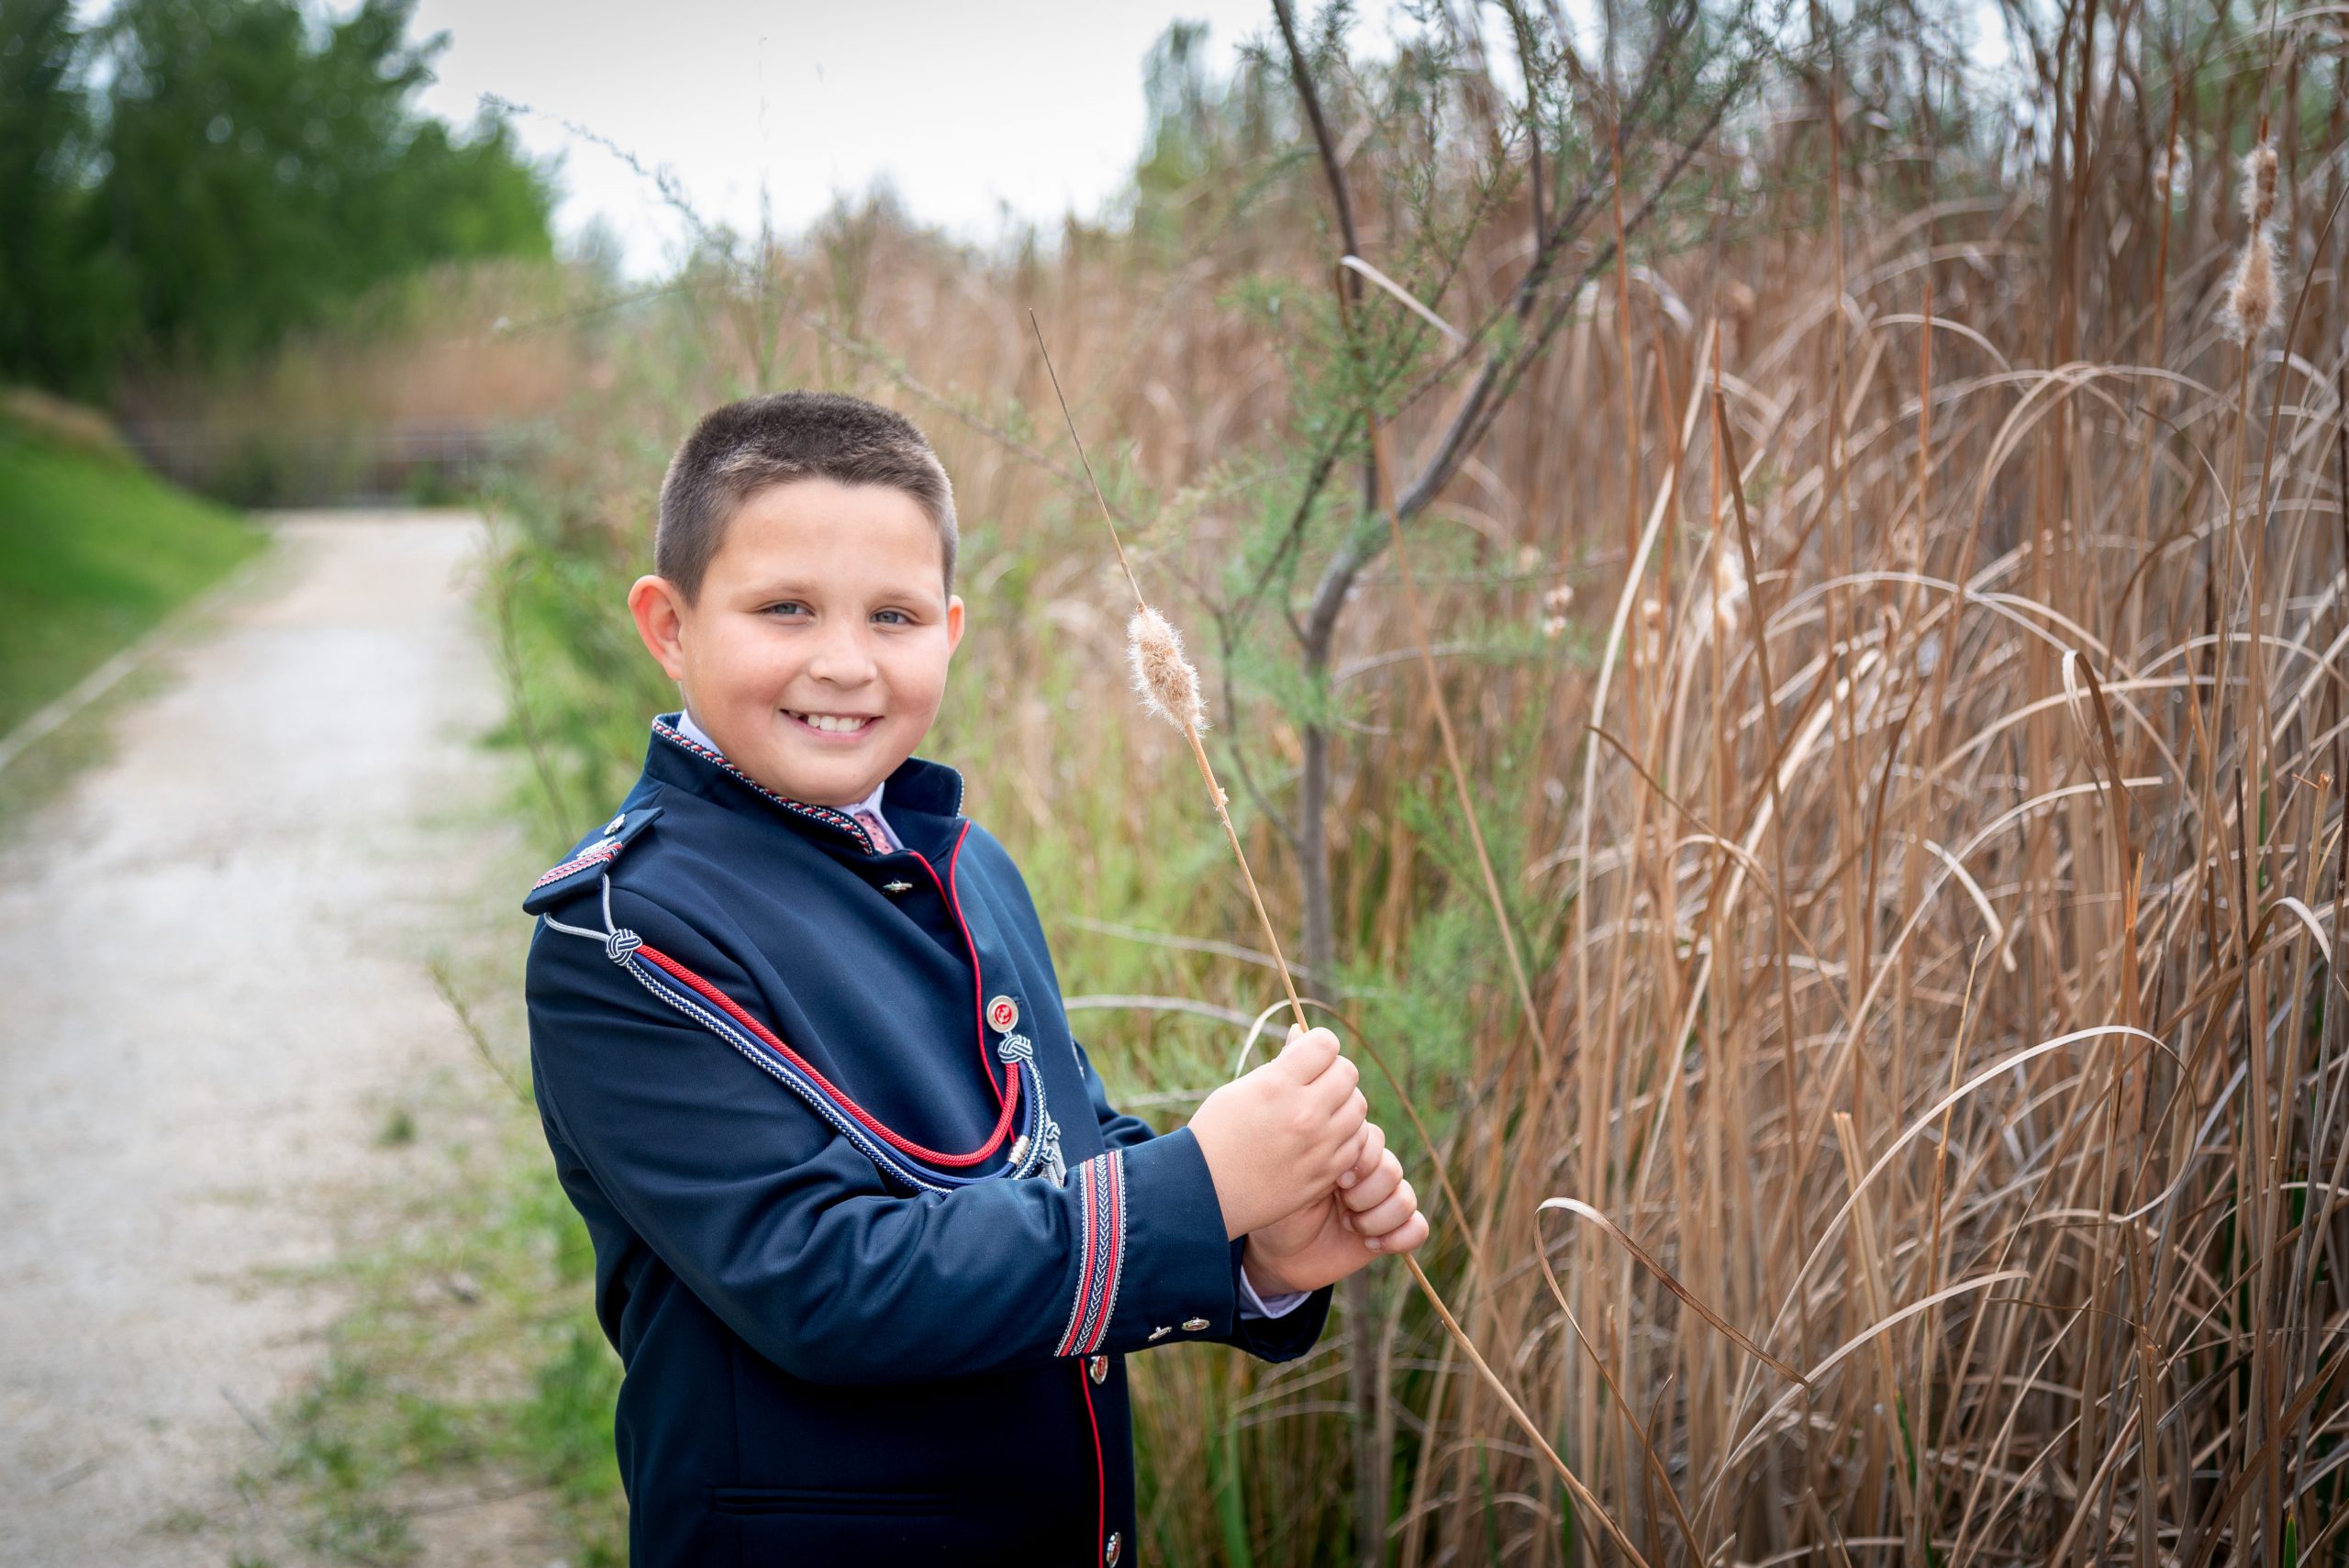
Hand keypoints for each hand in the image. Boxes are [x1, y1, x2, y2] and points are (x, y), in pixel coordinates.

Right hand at [1188, 1023, 1369, 1238]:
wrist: (1206, 1194)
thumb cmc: (1216, 1136)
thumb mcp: (1240, 1089)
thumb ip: (1280, 1065)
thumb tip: (1302, 1034)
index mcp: (1277, 1085)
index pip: (1326, 1044)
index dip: (1318, 1045)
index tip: (1308, 1055)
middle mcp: (1303, 1113)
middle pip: (1348, 1073)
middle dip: (1333, 1072)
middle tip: (1316, 1083)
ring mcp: (1318, 1146)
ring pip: (1358, 1107)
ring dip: (1343, 1104)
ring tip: (1320, 1112)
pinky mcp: (1325, 1173)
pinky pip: (1357, 1142)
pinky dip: (1345, 1136)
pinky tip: (1323, 1138)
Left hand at [1242, 1120, 1428, 1294]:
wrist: (1278, 1255)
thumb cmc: (1279, 1211)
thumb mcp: (1292, 1182)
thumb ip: (1320, 1159)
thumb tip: (1344, 1140)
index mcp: (1345, 1154)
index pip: (1375, 1139)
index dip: (1361, 1162)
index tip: (1336, 1182)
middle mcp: (1367, 1175)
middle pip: (1392, 1170)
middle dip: (1365, 1194)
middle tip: (1340, 1205)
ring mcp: (1381, 1203)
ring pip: (1406, 1199)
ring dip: (1377, 1218)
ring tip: (1350, 1226)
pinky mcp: (1391, 1233)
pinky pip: (1418, 1228)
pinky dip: (1399, 1237)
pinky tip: (1370, 1244)